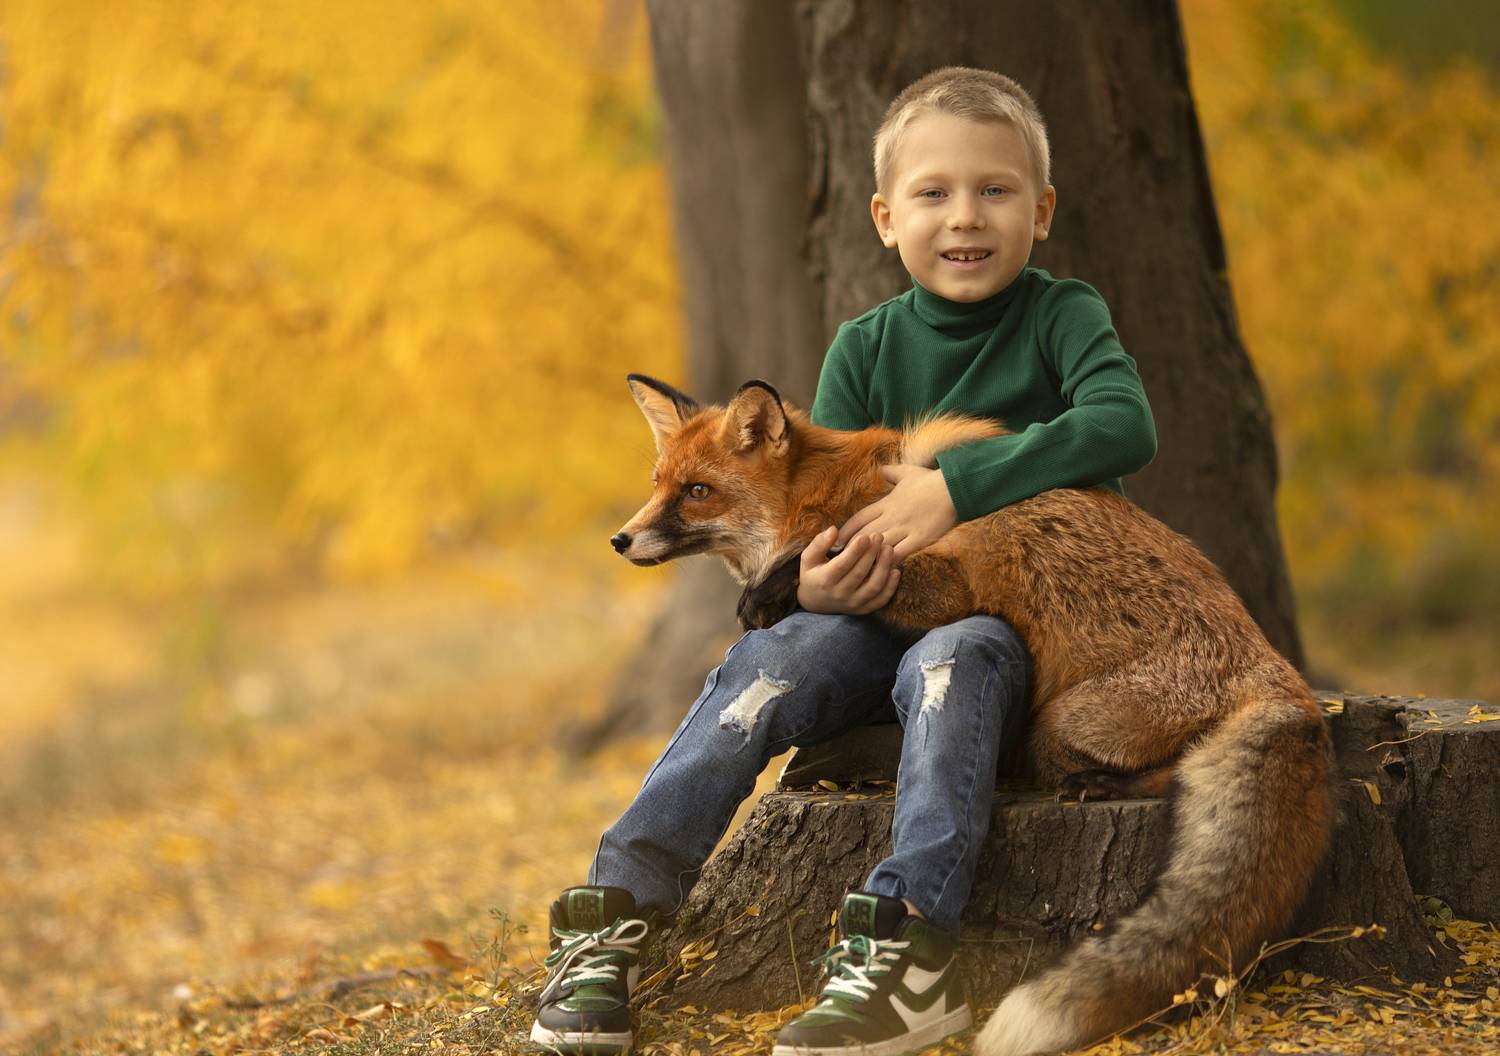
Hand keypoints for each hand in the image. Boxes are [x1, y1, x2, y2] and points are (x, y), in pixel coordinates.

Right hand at [796, 526, 900, 614]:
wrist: (815, 601)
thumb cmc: (813, 573)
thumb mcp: (808, 558)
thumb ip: (819, 543)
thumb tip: (833, 530)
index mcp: (824, 580)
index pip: (842, 565)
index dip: (855, 550)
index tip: (865, 535)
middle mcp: (839, 594)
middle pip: (859, 574)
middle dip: (871, 553)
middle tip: (879, 536)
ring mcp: (853, 604)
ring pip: (873, 587)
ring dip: (884, 568)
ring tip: (889, 549)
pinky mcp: (863, 609)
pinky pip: (881, 600)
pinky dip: (891, 587)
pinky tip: (895, 570)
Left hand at [837, 464, 956, 559]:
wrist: (954, 488)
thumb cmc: (931, 480)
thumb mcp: (908, 472)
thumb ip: (891, 472)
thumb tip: (881, 468)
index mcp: (886, 503)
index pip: (859, 518)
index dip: (846, 531)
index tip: (836, 541)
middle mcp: (891, 517)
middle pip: (864, 535)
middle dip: (851, 548)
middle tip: (838, 560)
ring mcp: (904, 529)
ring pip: (878, 546)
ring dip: (866, 558)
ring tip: (854, 570)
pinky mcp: (919, 539)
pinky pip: (899, 554)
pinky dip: (888, 562)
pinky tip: (881, 571)